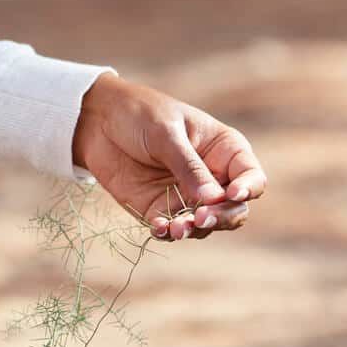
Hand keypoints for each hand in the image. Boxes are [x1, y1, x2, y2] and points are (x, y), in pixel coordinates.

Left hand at [71, 72, 266, 241]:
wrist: (95, 120)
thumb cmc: (138, 114)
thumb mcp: (165, 133)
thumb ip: (188, 165)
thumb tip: (213, 199)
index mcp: (223, 150)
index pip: (251, 176)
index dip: (248, 189)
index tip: (232, 194)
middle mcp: (212, 177)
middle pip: (234, 209)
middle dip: (223, 217)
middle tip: (201, 218)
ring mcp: (188, 196)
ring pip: (206, 225)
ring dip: (195, 230)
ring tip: (176, 228)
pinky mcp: (162, 209)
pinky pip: (174, 228)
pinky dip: (169, 232)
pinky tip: (159, 228)